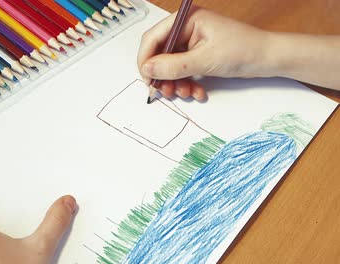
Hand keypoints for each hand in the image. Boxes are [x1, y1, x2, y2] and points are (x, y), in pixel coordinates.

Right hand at [137, 7, 271, 99]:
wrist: (268, 59)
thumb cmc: (244, 50)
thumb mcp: (205, 60)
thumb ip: (173, 66)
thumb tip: (148, 70)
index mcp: (186, 19)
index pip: (153, 37)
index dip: (146, 59)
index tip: (147, 79)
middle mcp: (186, 28)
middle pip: (159, 53)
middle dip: (163, 75)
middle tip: (167, 92)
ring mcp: (191, 41)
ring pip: (169, 65)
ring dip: (175, 82)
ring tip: (186, 93)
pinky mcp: (197, 53)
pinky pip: (181, 70)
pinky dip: (185, 83)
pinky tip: (196, 92)